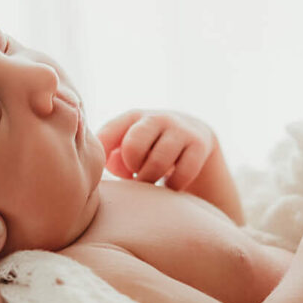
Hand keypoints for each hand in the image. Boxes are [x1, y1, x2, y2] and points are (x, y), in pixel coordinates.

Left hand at [98, 109, 216, 189]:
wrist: (194, 134)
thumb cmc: (150, 147)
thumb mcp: (128, 145)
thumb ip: (111, 155)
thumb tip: (110, 162)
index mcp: (132, 117)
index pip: (107, 135)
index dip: (103, 158)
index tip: (109, 169)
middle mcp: (155, 118)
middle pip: (133, 147)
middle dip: (131, 168)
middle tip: (134, 174)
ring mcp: (179, 130)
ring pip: (158, 162)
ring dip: (150, 179)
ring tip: (149, 182)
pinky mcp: (198, 145)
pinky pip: (182, 173)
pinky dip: (172, 186)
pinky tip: (168, 186)